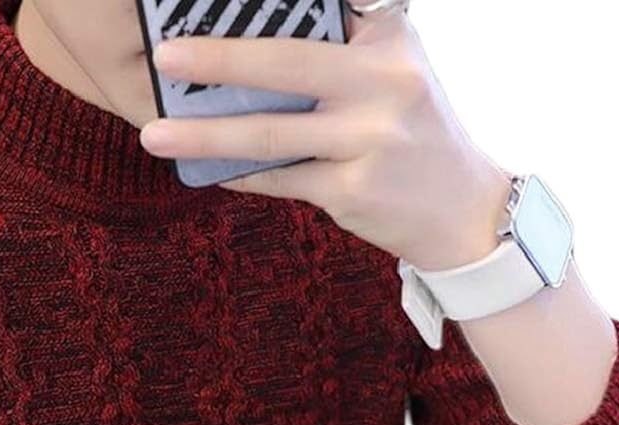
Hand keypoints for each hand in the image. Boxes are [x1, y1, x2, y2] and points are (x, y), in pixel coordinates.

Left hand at [139, 8, 512, 271]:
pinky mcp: (354, 191)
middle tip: (164, 56)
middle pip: (285, 64)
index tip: (201, 1)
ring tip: (155, 134)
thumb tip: (246, 51)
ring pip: (271, 132)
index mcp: (389, 37)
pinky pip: (279, 178)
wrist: (463, 209)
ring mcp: (369, 140)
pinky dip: (238, 173)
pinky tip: (207, 170)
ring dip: (205, 134)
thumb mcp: (394, 68)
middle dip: (217, 59)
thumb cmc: (414, 131)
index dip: (260, 9)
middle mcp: (384, 82)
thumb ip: (341, 44)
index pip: (317, 8)